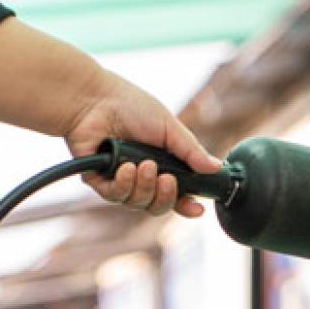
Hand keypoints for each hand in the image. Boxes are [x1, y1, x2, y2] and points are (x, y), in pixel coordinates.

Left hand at [64, 71, 222, 218]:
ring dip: (145, 186)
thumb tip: (216, 168)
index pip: (177, 193)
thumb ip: (192, 151)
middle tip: (166, 179)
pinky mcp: (99, 181)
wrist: (94, 99)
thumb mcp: (170, 127)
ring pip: (138, 203)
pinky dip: (124, 184)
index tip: (198, 209)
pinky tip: (125, 168)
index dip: (187, 205)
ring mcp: (120, 180)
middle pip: (158, 205)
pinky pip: (116, 196)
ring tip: (143, 165)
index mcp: (162, 164)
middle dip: (166, 196)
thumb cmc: (130, 106)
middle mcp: (141, 176)